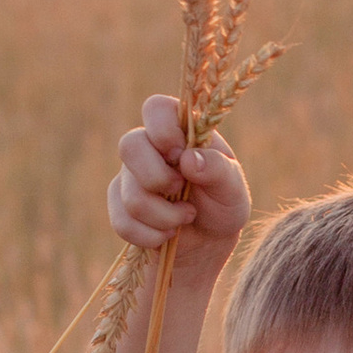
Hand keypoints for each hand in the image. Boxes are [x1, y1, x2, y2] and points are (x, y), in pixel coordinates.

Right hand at [106, 93, 251, 261]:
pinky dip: (151, 235)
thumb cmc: (222, 206)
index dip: (163, 130)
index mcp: (179, 130)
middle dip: (158, 178)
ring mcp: (130, 176)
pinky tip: (167, 235)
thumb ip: (218, 170)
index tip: (182, 155)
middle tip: (181, 190)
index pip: (156, 108)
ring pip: (130, 194)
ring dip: (164, 216)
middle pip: (129, 145)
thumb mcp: (233, 189)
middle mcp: (149, 147)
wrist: (208, 244)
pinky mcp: (119, 206)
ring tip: (185, 217)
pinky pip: (123, 222)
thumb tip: (189, 159)